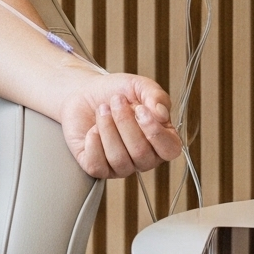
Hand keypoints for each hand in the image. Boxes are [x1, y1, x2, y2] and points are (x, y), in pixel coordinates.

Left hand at [60, 73, 182, 180]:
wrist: (84, 91)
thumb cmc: (116, 92)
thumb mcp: (139, 86)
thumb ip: (155, 96)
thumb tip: (162, 114)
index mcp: (161, 140)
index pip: (169, 150)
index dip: (155, 132)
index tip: (140, 109)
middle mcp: (144, 158)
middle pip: (140, 153)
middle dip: (125, 123)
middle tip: (116, 101)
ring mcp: (122, 166)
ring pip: (118, 160)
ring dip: (107, 129)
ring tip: (102, 110)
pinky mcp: (98, 167)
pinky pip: (97, 166)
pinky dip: (93, 143)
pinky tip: (93, 128)